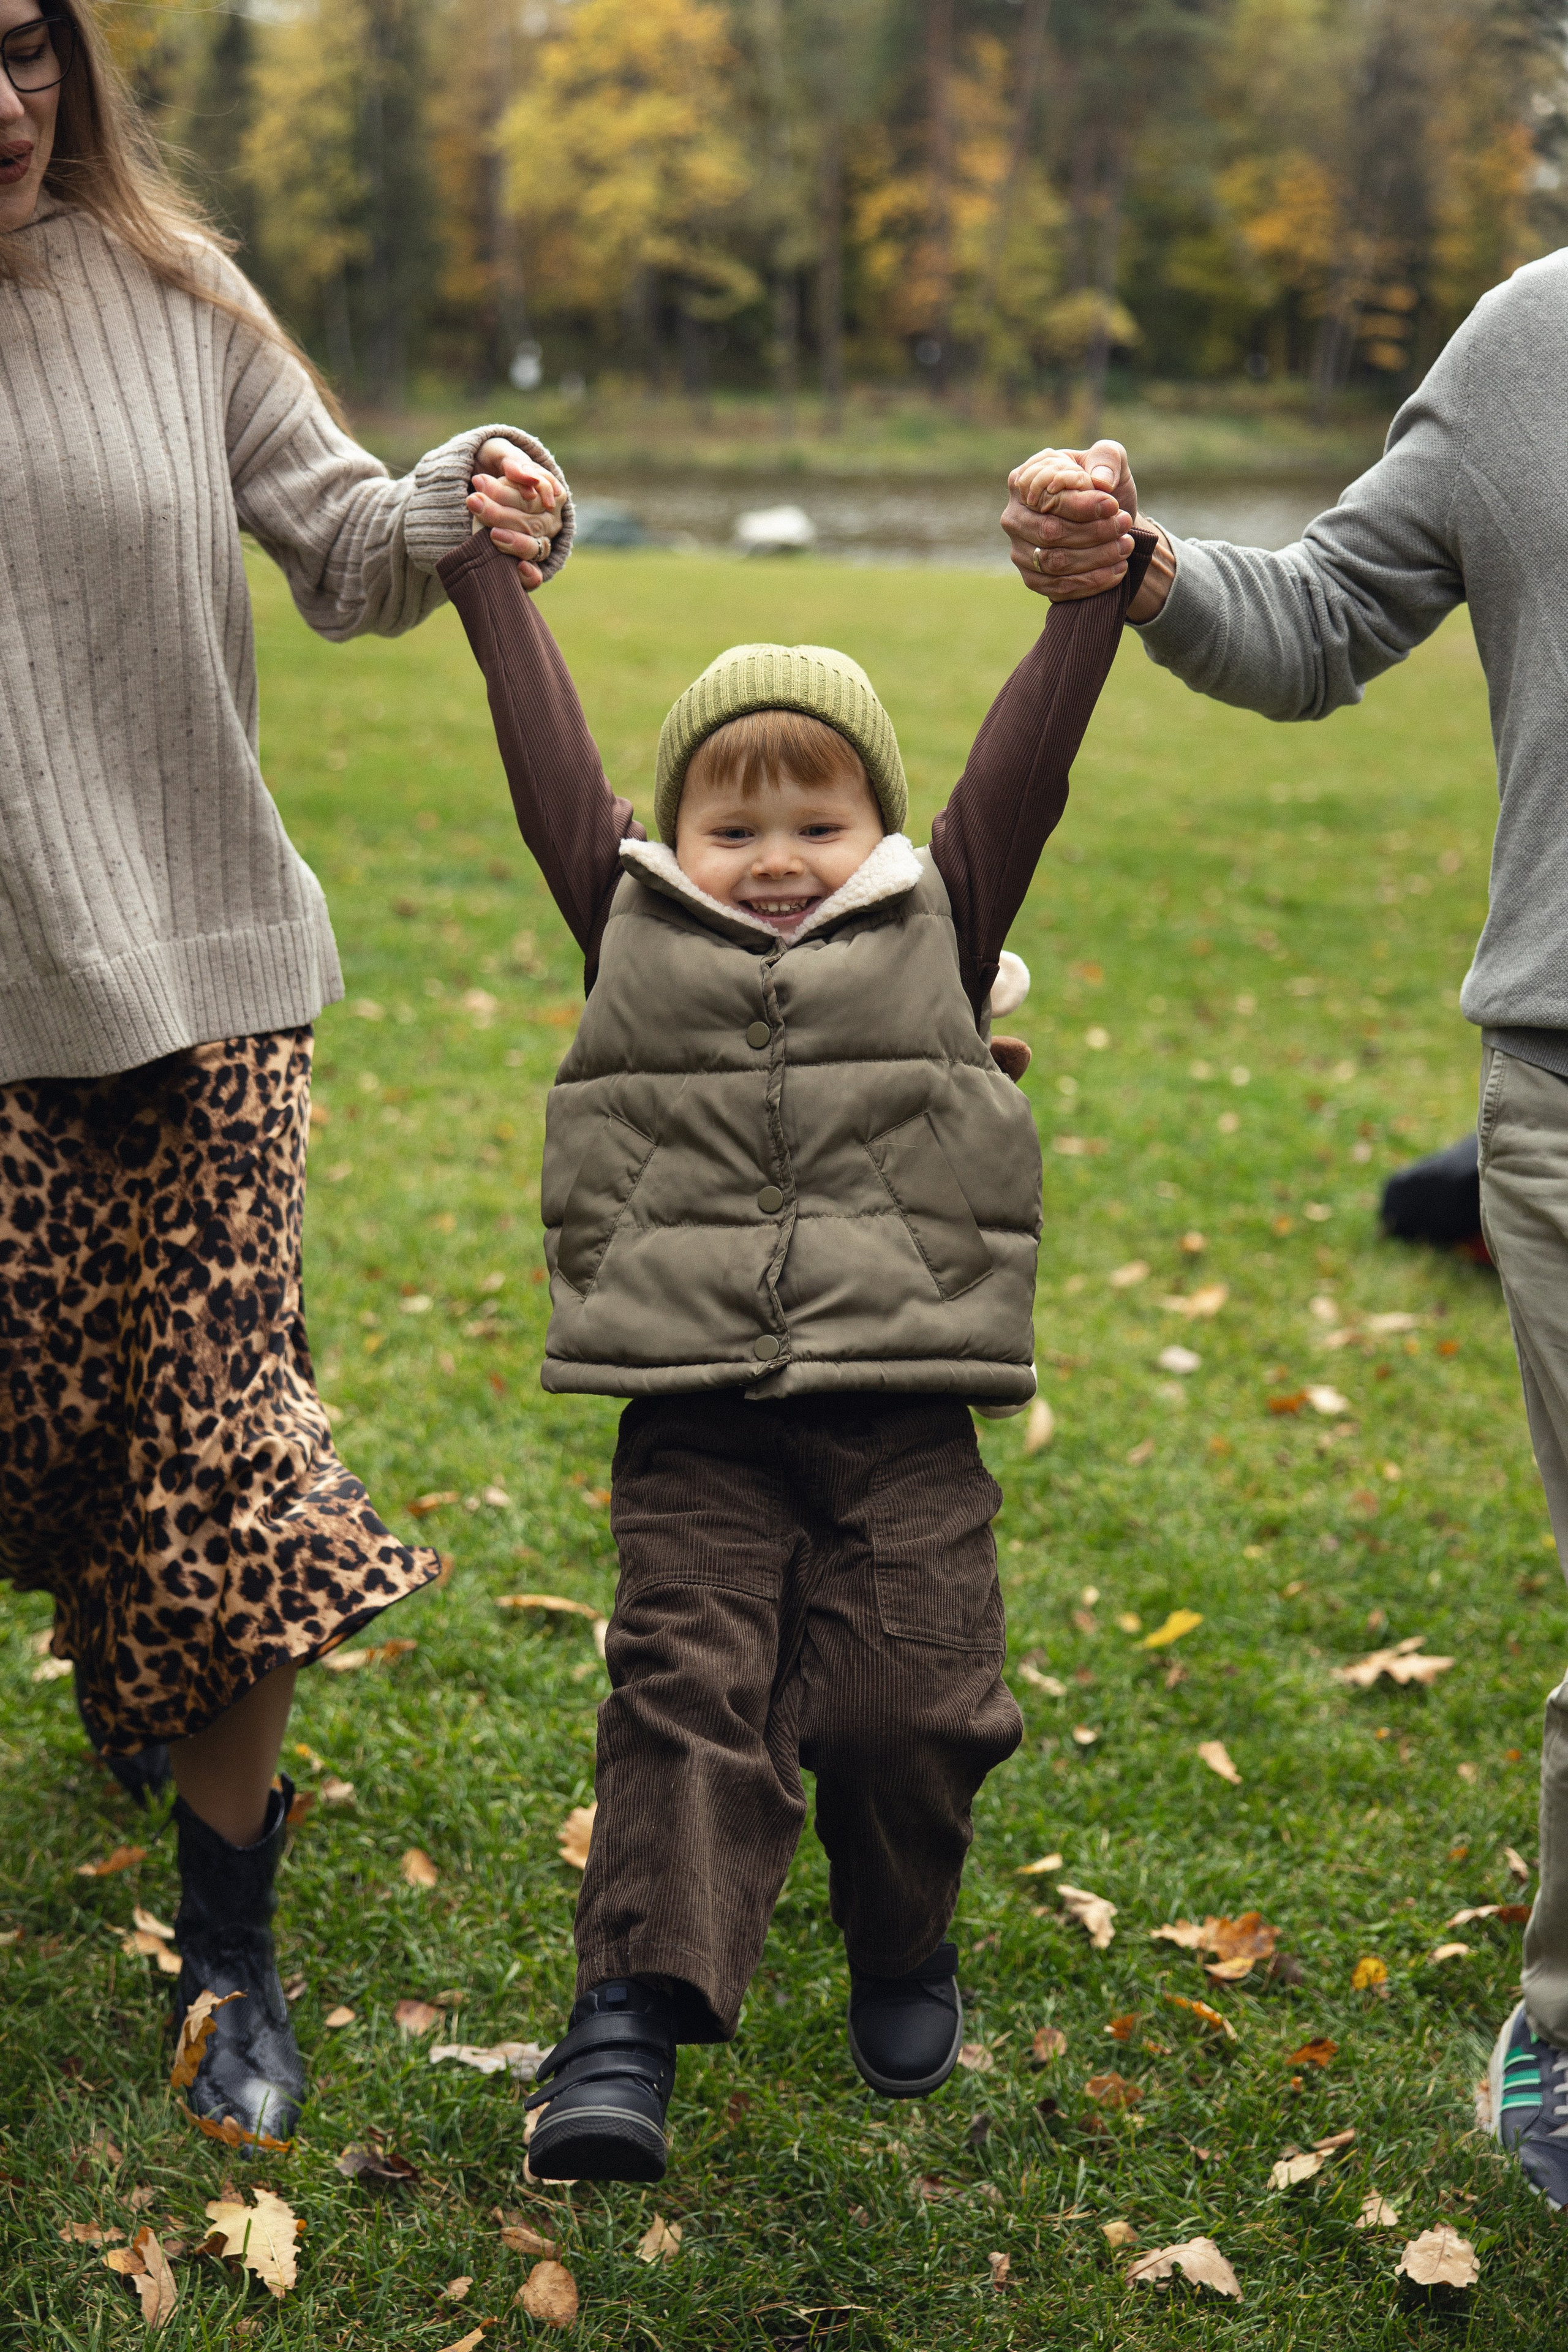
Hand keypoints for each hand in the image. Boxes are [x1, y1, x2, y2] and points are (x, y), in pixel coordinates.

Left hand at [467, 439, 564, 585]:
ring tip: (491, 534)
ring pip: (534, 546)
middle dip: (500, 512)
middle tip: (472, 500)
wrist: (474, 491)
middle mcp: (548, 518)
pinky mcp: (525, 563)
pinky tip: (519, 569)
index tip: (480, 481)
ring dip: (513, 542)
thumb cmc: (490, 464)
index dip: (511, 491)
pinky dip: (530, 576)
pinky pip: (535, 576)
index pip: (539, 493)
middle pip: (532, 521)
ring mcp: (538, 542)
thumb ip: (510, 458)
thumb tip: (524, 475)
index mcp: (548, 490)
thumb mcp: (496, 452)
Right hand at [1003, 437, 1174, 621]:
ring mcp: (1020, 550)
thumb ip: (1106, 457)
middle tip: (1124, 526)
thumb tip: (1100, 482)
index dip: (1081, 505)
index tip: (1113, 506)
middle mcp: (1014, 516)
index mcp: (1026, 480)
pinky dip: (1091, 582)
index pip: (1047, 498)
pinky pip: (1058, 588)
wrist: (1109, 523)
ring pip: (1054, 562)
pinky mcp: (1032, 578)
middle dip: (1093, 532)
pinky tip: (1117, 570)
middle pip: (1049, 532)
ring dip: (1096, 557)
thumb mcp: (1110, 460)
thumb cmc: (1103, 487)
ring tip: (1125, 546)